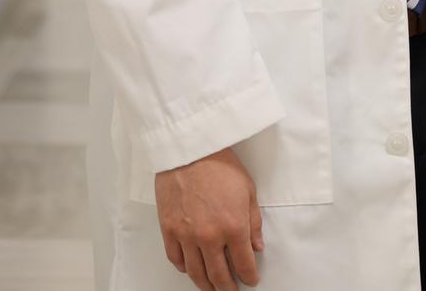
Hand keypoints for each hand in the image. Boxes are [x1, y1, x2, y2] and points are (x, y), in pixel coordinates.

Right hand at [154, 147, 263, 289]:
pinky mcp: (168, 229)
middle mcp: (210, 237)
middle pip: (220, 276)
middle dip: (228, 288)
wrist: (190, 147)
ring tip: (212, 287)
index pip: (244, 265)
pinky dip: (184, 268)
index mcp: (233, 227)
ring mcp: (187, 236)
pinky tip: (190, 269)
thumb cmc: (219, 162)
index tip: (251, 280)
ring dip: (206, 285)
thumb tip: (256, 246)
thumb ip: (253, 222)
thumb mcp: (247, 189)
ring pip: (196, 273)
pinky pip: (176, 259)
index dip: (250, 277)